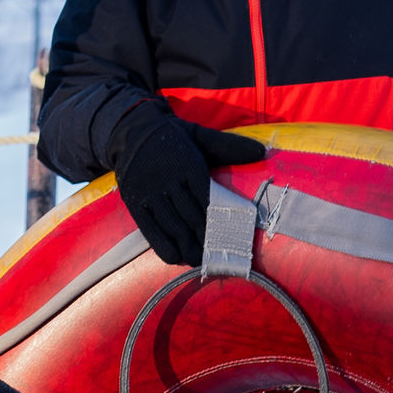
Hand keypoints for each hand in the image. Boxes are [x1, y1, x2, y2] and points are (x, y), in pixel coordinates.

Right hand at [104, 95, 214, 267]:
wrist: (131, 132)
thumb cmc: (173, 137)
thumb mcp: (200, 135)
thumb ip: (229, 146)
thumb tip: (261, 151)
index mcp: (188, 164)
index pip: (207, 199)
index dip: (218, 221)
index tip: (230, 238)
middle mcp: (168, 180)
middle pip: (191, 216)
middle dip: (206, 239)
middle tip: (219, 256)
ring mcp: (149, 193)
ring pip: (172, 225)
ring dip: (188, 246)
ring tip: (200, 260)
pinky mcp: (134, 202)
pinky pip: (149, 228)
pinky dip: (163, 245)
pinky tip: (176, 257)